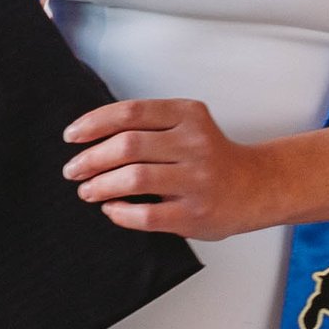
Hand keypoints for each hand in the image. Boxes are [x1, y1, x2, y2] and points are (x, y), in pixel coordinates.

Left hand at [61, 97, 275, 240]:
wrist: (256, 186)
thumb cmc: (212, 156)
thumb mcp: (188, 125)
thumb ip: (151, 125)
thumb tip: (91, 137)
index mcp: (189, 115)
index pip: (131, 112)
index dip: (94, 123)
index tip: (72, 135)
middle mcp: (194, 144)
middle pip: (128, 145)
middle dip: (91, 158)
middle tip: (72, 169)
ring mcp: (196, 180)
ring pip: (134, 179)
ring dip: (101, 185)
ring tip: (87, 190)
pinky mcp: (195, 214)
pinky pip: (147, 215)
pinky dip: (120, 213)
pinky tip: (111, 209)